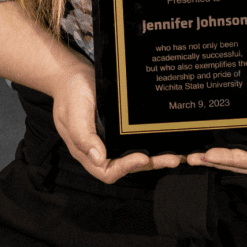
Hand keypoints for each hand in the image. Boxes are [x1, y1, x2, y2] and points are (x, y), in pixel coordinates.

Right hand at [51, 62, 182, 183]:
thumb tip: (98, 158)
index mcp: (87, 151)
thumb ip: (83, 136)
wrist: (72, 75)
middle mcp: (102, 149)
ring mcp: (113, 139)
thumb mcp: (74, 112)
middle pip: (128, 166)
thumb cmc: (70, 93)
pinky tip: (166, 138)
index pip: (107, 170)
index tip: (142, 157)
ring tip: (176, 154)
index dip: (126, 168)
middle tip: (172, 158)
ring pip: (136, 154)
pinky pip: (137, 139)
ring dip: (156, 156)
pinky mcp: (121, 129)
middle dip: (150, 164)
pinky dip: (152, 142)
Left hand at [185, 88, 246, 174]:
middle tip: (192, 157)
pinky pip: (246, 142)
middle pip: (242, 163)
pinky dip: (230, 144)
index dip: (231, 160)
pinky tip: (215, 141)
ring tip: (196, 155)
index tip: (210, 155)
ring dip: (219, 156)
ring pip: (241, 156)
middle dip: (217, 161)